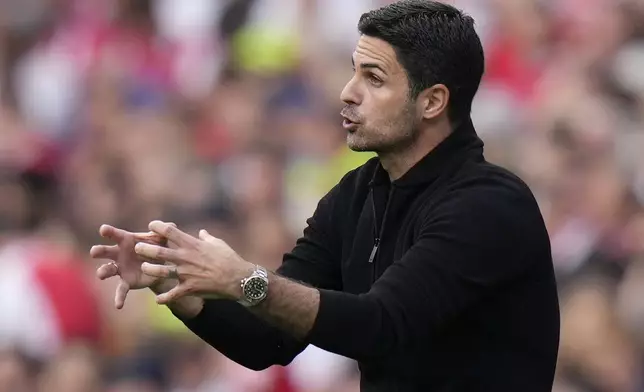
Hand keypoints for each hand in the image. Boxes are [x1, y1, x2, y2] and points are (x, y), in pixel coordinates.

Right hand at [91, 224, 172, 308]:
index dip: (108, 231)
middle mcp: (118, 254)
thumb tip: (172, 225)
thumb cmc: (156, 247)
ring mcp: (120, 268)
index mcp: (126, 240)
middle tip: (94, 251)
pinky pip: (120, 290)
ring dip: (103, 271)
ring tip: (100, 274)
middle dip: (99, 250)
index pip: (115, 234)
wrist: (160, 266)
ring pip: (107, 269)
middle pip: (105, 251)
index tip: (103, 229)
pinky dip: (119, 298)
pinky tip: (118, 305)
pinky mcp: (126, 281)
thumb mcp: (161, 239)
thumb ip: (165, 232)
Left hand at [134, 221, 252, 304]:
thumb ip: (206, 238)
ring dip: (150, 270)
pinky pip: (172, 295)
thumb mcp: (218, 243)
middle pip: (158, 251)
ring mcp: (186, 274)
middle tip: (137, 248)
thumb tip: (202, 232)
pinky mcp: (189, 288)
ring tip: (145, 268)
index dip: (157, 226)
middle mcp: (186, 258)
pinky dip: (163, 298)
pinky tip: (158, 300)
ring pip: (160, 272)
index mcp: (192, 244)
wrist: (238, 278)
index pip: (169, 231)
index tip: (151, 226)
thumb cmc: (230, 258)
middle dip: (144, 249)